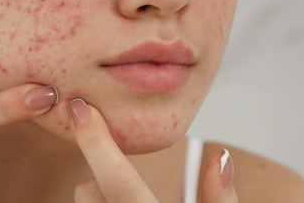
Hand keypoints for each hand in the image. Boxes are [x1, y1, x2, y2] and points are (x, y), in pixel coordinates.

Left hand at [68, 99, 237, 202]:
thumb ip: (222, 199)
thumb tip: (220, 158)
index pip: (119, 181)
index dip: (96, 141)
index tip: (81, 110)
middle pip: (89, 193)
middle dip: (97, 176)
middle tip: (118, 169)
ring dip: (99, 196)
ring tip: (122, 193)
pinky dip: (102, 202)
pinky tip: (116, 199)